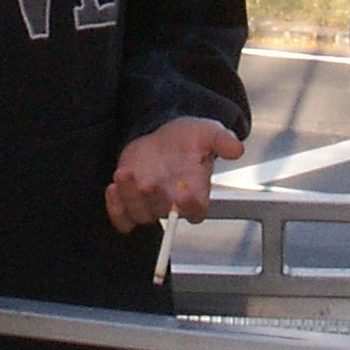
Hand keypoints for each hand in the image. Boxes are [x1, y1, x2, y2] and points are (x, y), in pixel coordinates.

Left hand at [105, 118, 244, 233]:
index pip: (196, 210)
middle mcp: (171, 202)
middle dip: (155, 199)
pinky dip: (115, 208)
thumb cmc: (187, 138)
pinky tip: (113, 187)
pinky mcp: (130, 201)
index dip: (190, 207)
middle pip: (163, 213)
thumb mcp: (207, 131)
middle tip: (149, 183)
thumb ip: (221, 139)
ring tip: (124, 173)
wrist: (162, 135)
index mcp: (195, 192)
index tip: (184, 195)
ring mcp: (149, 204)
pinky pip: (121, 218)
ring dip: (130, 198)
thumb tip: (237, 148)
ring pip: (139, 214)